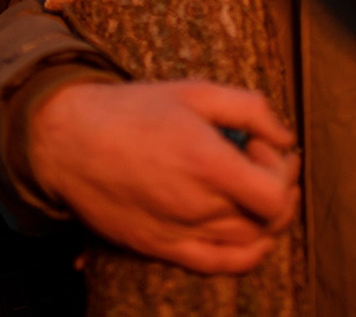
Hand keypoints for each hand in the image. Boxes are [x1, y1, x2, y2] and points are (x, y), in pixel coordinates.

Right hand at [28, 79, 298, 273]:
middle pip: (268, 219)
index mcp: (207, 165)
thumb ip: (250, 109)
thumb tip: (286, 136)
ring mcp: (179, 232)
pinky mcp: (162, 247)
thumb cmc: (131, 111)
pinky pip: (218, 265)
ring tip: (252, 187)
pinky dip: (246, 255)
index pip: (275, 194)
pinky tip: (253, 235)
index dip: (281, 169)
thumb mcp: (194, 91)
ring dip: (266, 217)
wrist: (69, 140)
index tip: (259, 144)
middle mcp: (197, 207)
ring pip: (249, 243)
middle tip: (262, 161)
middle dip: (279, 187)